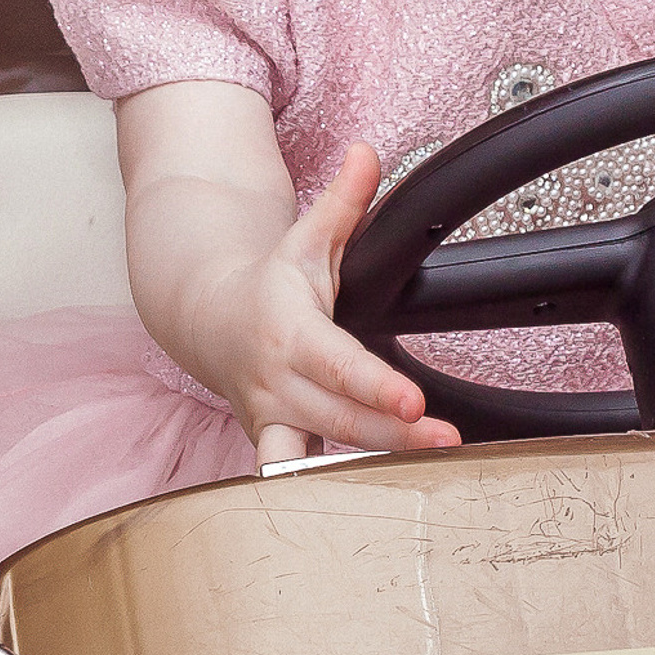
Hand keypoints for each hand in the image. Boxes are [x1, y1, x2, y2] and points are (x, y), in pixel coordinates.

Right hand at [201, 143, 463, 466]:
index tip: (413, 401)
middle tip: (446, 441)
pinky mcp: (274, 443)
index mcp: (290, 332)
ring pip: (318, 455)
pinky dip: (331, 491)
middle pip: (339, 418)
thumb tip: (368, 153)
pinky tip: (378, 500)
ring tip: (428, 475)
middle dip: (392, 435)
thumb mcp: (306, 238)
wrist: (208, 320)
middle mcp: (277, 382)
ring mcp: (272, 419)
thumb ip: (343, 201)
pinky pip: (300, 473)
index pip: (338, 365)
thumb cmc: (269, 284)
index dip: (374, 386)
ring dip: (368, 470)